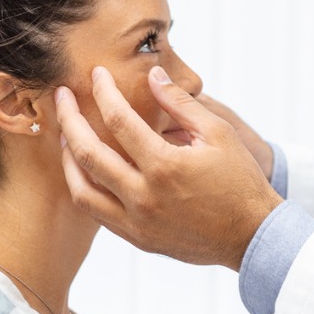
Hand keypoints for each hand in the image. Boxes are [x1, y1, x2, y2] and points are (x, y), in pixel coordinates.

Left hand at [56, 66, 282, 270]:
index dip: (103, 92)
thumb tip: (153, 75)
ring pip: (82, 190)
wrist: (252, 234)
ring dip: (68, 160)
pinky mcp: (138, 239)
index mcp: (164, 165)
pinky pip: (98, 214)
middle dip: (69, 119)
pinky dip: (86, 189)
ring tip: (65, 136)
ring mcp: (137, 222)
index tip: (96, 74)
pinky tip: (86, 171)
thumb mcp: (219, 133)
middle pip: (87, 153)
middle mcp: (144, 196)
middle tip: (61, 98)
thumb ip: (181, 103)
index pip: (119, 120)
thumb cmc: (240, 180)